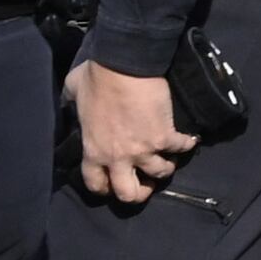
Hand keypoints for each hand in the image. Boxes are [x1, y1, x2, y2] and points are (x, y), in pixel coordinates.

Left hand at [71, 60, 193, 205]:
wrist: (125, 65)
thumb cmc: (97, 77)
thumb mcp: (74, 92)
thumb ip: (72, 103)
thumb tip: (71, 99)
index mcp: (94, 150)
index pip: (96, 184)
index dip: (105, 188)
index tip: (113, 182)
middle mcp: (118, 157)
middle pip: (129, 194)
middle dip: (139, 192)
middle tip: (145, 182)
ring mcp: (144, 149)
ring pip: (161, 173)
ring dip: (166, 166)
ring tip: (168, 157)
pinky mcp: (165, 136)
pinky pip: (181, 147)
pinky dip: (187, 144)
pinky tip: (189, 139)